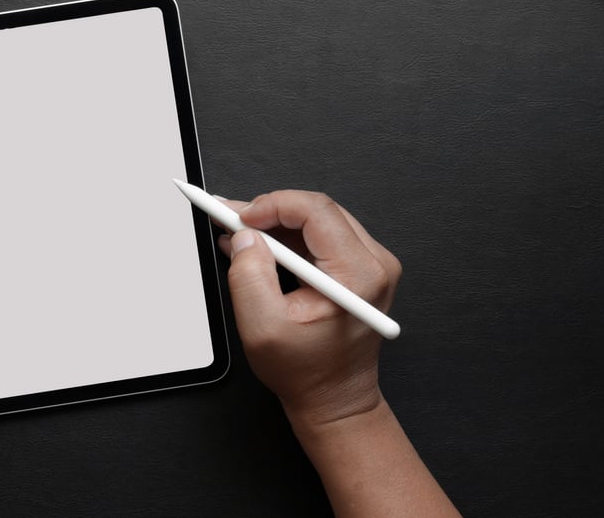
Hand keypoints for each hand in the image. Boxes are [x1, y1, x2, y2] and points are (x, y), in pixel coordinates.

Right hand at [219, 190, 400, 427]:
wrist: (334, 398)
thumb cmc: (307, 373)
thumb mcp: (262, 328)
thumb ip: (248, 277)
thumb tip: (244, 237)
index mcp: (358, 276)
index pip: (316, 212)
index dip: (271, 205)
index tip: (238, 216)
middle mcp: (374, 265)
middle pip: (317, 211)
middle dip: (268, 211)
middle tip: (229, 217)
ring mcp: (371, 266)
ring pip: (317, 220)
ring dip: (275, 224)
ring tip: (238, 232)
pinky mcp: (361, 269)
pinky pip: (322, 237)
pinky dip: (288, 238)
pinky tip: (259, 245)